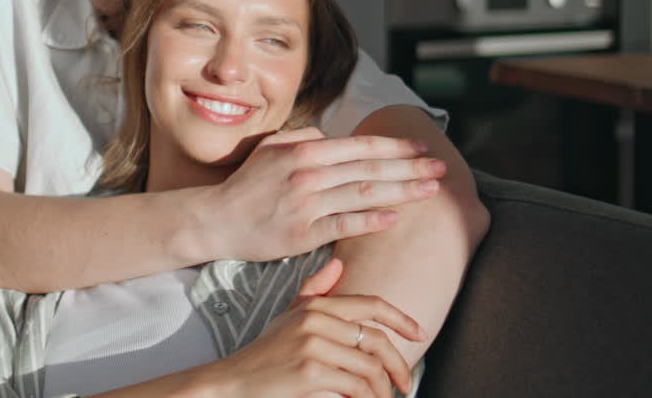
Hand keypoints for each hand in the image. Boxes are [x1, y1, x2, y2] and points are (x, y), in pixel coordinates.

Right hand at [197, 258, 423, 397]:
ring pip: (370, 367)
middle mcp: (315, 319)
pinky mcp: (311, 371)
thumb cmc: (264, 354)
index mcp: (315, 305)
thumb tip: (338, 266)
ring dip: (383, 390)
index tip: (418, 333)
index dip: (400, 318)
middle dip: (399, 365)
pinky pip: (357, 386)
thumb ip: (313, 291)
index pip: (370, 304)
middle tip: (406, 384)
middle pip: (376, 339)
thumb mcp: (288, 317)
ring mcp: (313, 344)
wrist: (232, 382)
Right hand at [202, 128, 445, 262]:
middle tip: (441, 167)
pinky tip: (395, 217)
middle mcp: (309, 173)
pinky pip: (344, 224)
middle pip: (370, 169)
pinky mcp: (303, 233)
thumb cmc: (247, 184)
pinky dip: (371, 220)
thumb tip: (332, 136)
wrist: (216, 219)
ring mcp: (307, 203)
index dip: (395, 147)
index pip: (361, 146)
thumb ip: (304, 137)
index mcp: (305, 150)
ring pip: (364, 194)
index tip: (422, 148)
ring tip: (430, 190)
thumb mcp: (271, 148)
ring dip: (402, 191)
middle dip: (410, 167)